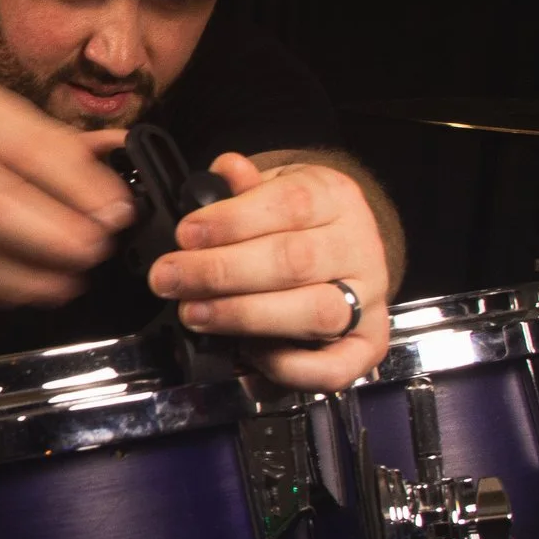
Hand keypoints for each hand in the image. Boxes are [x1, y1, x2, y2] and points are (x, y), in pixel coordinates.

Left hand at [146, 153, 390, 389]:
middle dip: (221, 272)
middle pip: (295, 262)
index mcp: (335, 199)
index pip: (291, 204)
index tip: (186, 234)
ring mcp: (367, 299)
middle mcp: (358, 248)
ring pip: (315, 312)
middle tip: (170, 279)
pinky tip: (250, 354)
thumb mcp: (272, 188)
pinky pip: (337, 366)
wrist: (339, 246)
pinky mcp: (366, 343)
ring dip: (245, 317)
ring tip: (196, 314)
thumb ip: (244, 187)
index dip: (233, 221)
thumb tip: (224, 170)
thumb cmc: (294, 220)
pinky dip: (291, 368)